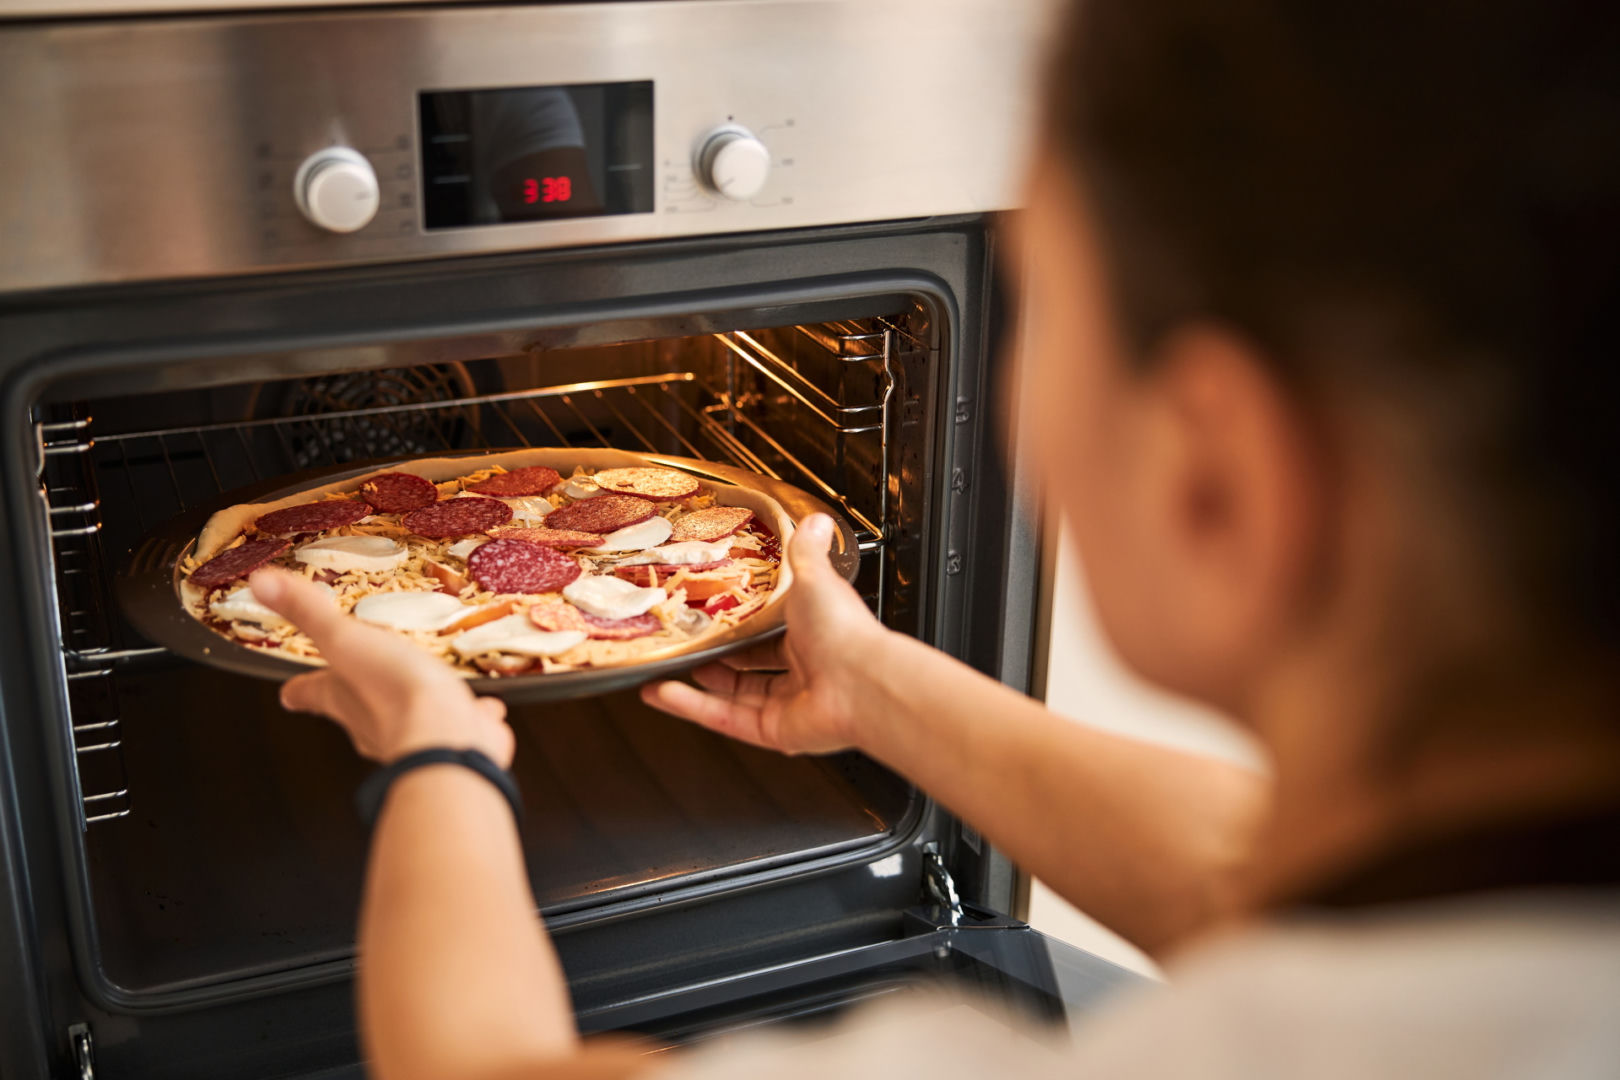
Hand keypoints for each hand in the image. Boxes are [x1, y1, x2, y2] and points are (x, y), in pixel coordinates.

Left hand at [249, 568, 513, 766]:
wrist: (447, 739)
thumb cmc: (394, 691)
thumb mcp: (346, 640)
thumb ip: (309, 611)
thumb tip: (260, 583)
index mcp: (342, 697)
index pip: (310, 692)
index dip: (299, 689)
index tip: (290, 691)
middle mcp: (373, 723)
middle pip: (357, 710)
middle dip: (359, 696)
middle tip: (361, 682)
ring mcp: (416, 734)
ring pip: (411, 719)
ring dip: (418, 704)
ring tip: (429, 687)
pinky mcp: (456, 737)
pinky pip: (461, 723)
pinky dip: (468, 716)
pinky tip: (481, 708)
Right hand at [640, 513, 890, 753]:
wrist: (861, 683)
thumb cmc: (844, 631)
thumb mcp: (814, 578)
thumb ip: (805, 551)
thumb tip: (815, 520)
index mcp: (811, 632)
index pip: (768, 627)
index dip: (739, 619)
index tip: (710, 608)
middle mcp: (801, 670)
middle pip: (748, 664)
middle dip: (715, 654)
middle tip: (684, 639)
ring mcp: (786, 703)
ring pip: (731, 694)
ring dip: (694, 683)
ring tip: (663, 667)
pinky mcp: (772, 730)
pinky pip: (725, 718)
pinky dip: (691, 707)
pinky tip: (662, 693)